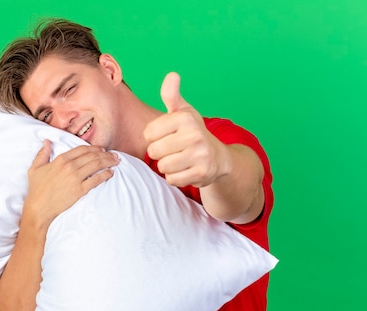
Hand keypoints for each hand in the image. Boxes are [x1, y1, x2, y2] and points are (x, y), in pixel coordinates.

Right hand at [24, 141, 118, 226]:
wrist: (39, 207)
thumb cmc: (36, 189)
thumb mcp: (35, 168)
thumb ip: (42, 153)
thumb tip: (46, 142)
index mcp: (61, 159)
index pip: (82, 149)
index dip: (94, 148)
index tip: (101, 149)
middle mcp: (70, 166)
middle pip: (92, 156)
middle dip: (105, 154)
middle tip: (114, 155)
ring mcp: (76, 178)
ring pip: (96, 165)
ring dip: (108, 162)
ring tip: (116, 161)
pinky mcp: (80, 190)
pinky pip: (96, 180)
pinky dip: (105, 175)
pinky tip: (110, 173)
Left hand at [144, 72, 229, 187]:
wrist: (218, 158)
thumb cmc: (193, 132)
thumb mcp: (183, 112)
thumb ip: (172, 95)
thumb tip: (172, 75)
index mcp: (185, 118)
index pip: (148, 133)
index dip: (154, 137)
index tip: (166, 135)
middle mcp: (194, 135)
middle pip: (154, 151)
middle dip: (160, 153)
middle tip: (173, 150)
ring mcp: (200, 155)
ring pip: (163, 167)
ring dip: (167, 166)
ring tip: (179, 159)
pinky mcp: (202, 173)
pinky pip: (173, 179)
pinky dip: (176, 178)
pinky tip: (186, 170)